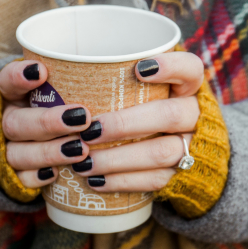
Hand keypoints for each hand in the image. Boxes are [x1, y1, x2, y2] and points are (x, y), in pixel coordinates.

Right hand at [0, 60, 93, 187]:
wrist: (23, 142)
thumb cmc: (52, 107)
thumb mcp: (58, 89)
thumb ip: (78, 80)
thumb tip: (134, 68)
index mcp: (11, 96)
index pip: (6, 81)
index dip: (19, 77)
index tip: (41, 71)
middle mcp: (5, 121)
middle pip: (15, 123)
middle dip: (48, 122)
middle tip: (82, 118)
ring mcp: (6, 150)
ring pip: (18, 153)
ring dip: (48, 152)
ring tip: (80, 150)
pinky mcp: (12, 176)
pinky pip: (19, 180)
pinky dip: (36, 177)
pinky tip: (55, 174)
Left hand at [72, 51, 203, 192]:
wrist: (193, 151)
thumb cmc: (153, 108)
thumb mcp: (148, 89)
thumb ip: (120, 80)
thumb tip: (52, 72)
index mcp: (190, 87)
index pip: (191, 69)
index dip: (170, 67)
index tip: (139, 69)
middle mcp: (196, 115)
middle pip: (169, 115)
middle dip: (125, 124)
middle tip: (89, 130)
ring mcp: (192, 147)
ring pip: (161, 153)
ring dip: (118, 159)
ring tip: (84, 162)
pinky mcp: (183, 176)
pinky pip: (156, 180)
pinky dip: (123, 181)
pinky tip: (95, 180)